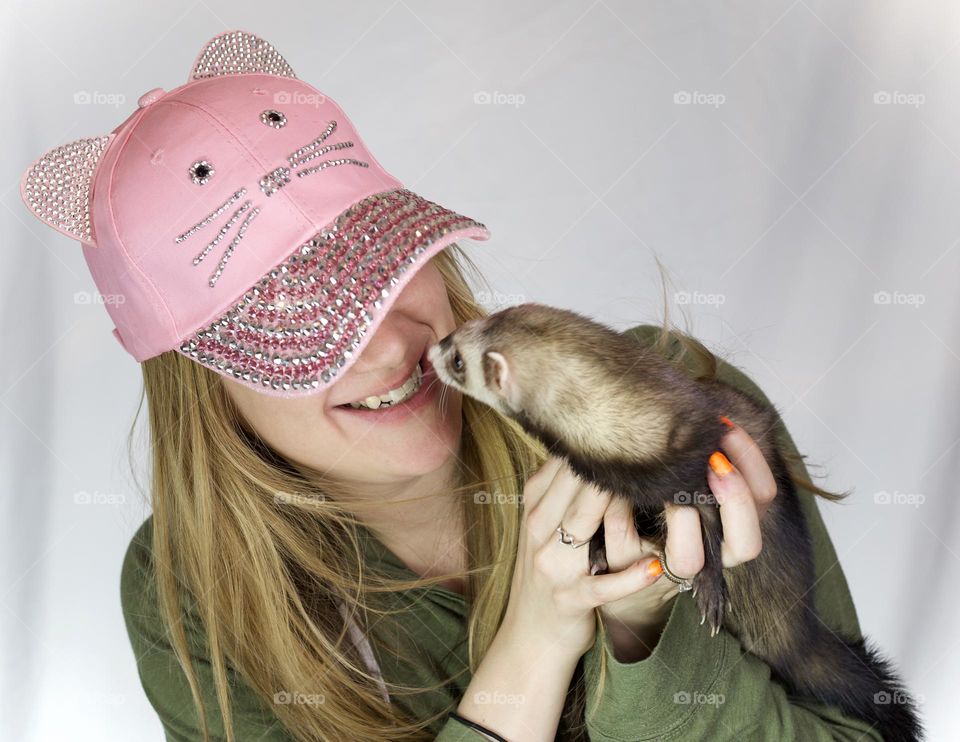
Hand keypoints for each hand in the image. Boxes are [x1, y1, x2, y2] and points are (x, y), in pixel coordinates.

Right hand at [499, 455, 663, 660]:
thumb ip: (563, 487)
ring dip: (617, 508)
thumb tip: (593, 441)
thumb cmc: (550, 567)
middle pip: (574, 488)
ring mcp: (553, 567)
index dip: (596, 446)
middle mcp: (538, 532)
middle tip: (653, 446)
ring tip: (657, 490)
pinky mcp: (571, 600)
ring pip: (582, 527)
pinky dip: (629, 578)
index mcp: (535, 507)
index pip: (563, 466)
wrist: (531, 633)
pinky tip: (655, 567)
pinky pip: (602, 586)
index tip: (632, 427)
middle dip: (611, 469)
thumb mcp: (544, 523)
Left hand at [598, 418, 778, 653]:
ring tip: (668, 483)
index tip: (725, 430)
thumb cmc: (646, 496)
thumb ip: (696, 450)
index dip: (751, 468)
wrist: (603, 556)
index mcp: (727, 527)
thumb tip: (703, 407)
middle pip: (746, 546)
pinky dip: (619, 512)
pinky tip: (614, 487)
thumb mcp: (677, 473)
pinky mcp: (627, 573)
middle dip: (734, 500)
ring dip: (681, 515)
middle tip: (713, 461)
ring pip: (688, 560)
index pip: (763, 503)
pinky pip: (624, 544)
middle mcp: (707, 555)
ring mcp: (668, 569)